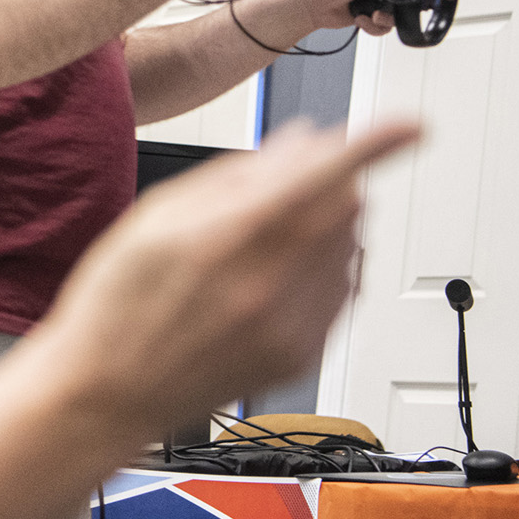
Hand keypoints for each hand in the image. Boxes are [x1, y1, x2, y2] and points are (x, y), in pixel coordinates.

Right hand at [0, 118, 420, 518]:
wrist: (107, 393)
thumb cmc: (117, 304)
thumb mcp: (156, 218)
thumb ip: (235, 178)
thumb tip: (300, 146)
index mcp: (227, 241)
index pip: (322, 180)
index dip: (374, 147)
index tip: (411, 126)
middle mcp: (268, 287)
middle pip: (345, 209)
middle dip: (333, 179)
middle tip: (295, 173)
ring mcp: (289, 328)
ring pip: (350, 248)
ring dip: (330, 223)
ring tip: (267, 234)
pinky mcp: (301, 357)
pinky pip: (343, 291)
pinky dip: (328, 266)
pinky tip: (281, 270)